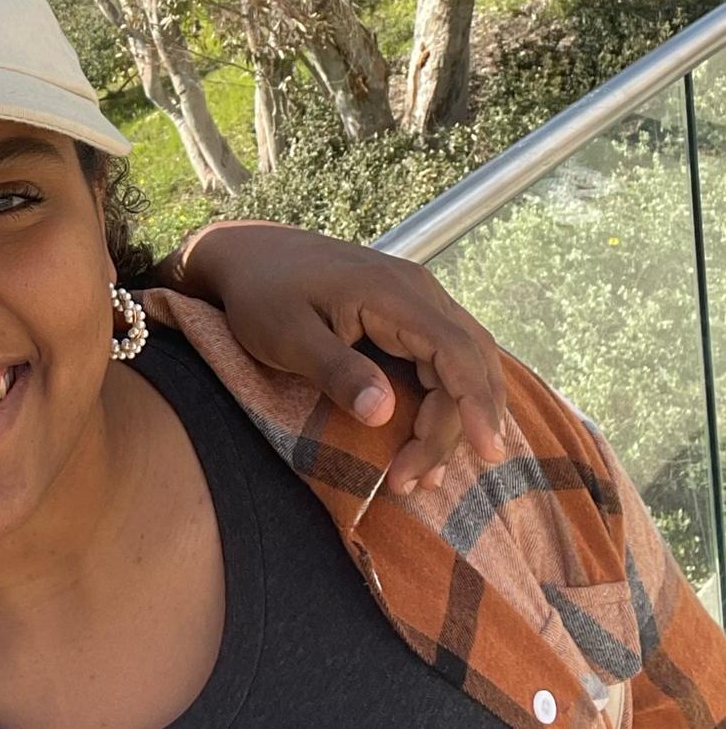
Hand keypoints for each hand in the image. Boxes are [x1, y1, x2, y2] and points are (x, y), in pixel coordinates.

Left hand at [164, 221, 505, 494]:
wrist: (248, 255)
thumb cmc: (262, 294)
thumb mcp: (287, 336)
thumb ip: (335, 370)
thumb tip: (383, 413)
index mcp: (391, 291)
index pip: (455, 350)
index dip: (477, 403)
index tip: (487, 453)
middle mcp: (416, 289)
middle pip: (466, 364)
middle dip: (452, 428)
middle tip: (413, 480)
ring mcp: (416, 297)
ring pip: (465, 362)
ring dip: (456, 418)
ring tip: (424, 474)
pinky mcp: (408, 312)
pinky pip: (447, 357)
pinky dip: (448, 399)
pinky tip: (429, 439)